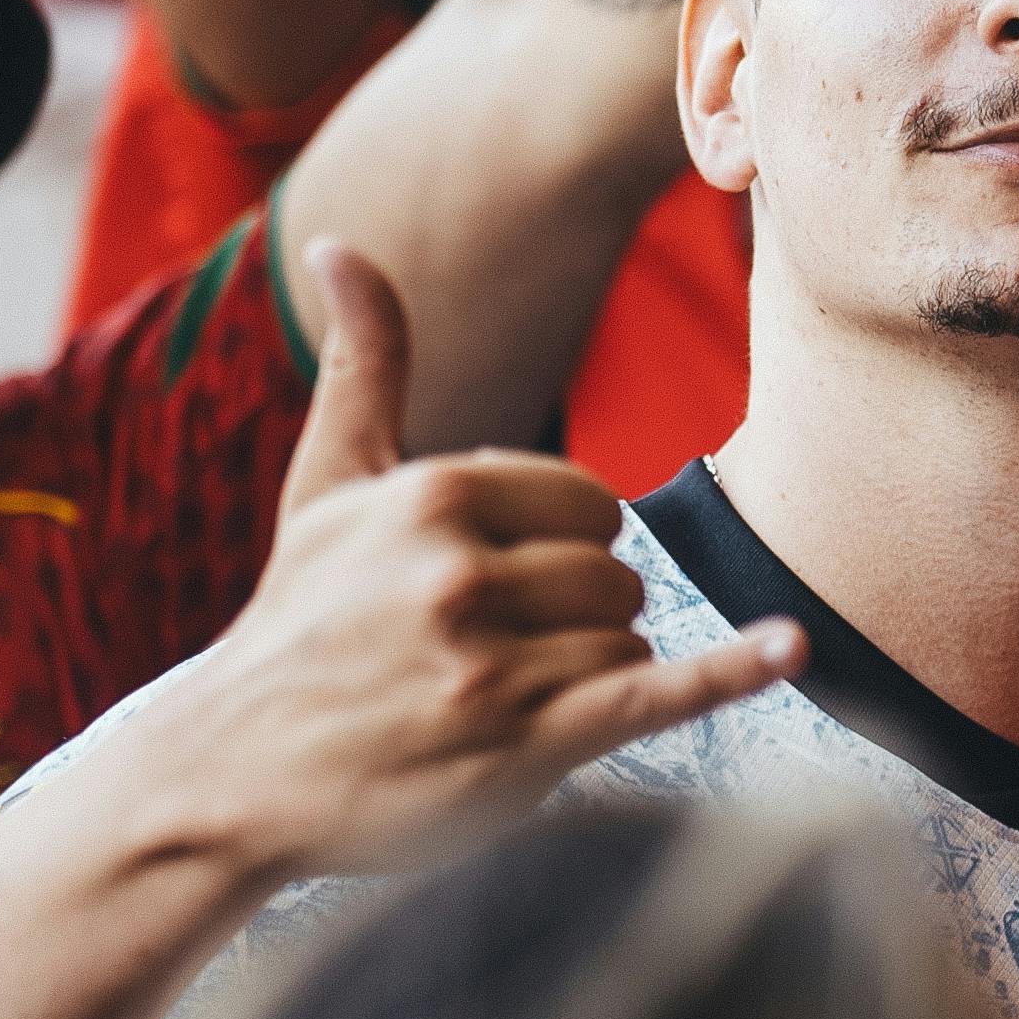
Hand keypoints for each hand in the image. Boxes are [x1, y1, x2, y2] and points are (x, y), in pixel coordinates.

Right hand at [152, 244, 801, 886]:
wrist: (230, 774)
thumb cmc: (298, 619)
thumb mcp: (328, 484)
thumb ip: (367, 365)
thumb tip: (340, 243)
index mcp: (434, 497)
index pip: (592, 505)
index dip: (558, 550)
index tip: (490, 586)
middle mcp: (462, 574)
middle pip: (618, 573)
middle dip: (572, 614)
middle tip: (483, 652)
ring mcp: (494, 663)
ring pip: (627, 638)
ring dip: (582, 674)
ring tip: (490, 700)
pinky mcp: (525, 743)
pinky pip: (657, 692)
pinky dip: (732, 671)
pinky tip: (788, 646)